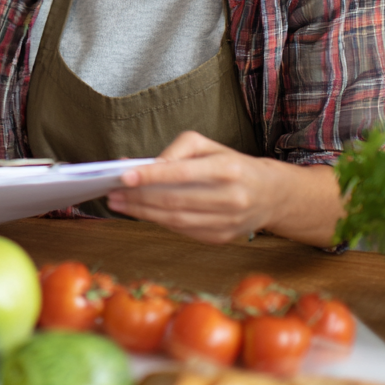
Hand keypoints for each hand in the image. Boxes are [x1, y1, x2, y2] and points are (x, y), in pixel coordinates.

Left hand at [105, 131, 341, 245]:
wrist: (272, 195)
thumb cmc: (232, 164)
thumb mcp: (209, 146)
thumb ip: (177, 150)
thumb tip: (142, 165)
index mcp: (228, 169)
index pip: (182, 173)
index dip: (150, 175)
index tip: (123, 175)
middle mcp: (231, 198)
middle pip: (175, 200)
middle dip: (138, 197)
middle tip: (112, 192)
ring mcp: (228, 222)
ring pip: (176, 220)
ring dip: (142, 212)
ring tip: (119, 203)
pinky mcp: (222, 238)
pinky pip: (183, 231)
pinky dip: (159, 222)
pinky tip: (141, 213)